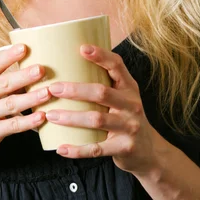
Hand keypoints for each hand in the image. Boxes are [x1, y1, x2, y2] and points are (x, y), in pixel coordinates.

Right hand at [0, 44, 50, 167]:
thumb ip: (3, 77)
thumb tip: (33, 61)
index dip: (9, 56)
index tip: (24, 47)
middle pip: (3, 83)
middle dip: (24, 76)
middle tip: (41, 69)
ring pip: (9, 104)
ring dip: (30, 98)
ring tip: (47, 93)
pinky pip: (12, 125)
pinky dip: (28, 121)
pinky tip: (42, 116)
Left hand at [46, 44, 160, 175]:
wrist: (149, 152)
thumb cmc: (126, 117)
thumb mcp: (123, 97)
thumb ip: (105, 83)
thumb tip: (68, 63)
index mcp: (130, 87)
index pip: (117, 66)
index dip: (101, 56)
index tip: (82, 48)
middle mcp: (132, 104)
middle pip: (102, 93)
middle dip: (75, 90)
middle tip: (52, 88)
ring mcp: (130, 127)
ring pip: (96, 120)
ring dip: (71, 117)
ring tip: (50, 115)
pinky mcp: (124, 148)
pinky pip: (97, 148)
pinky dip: (77, 149)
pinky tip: (60, 148)